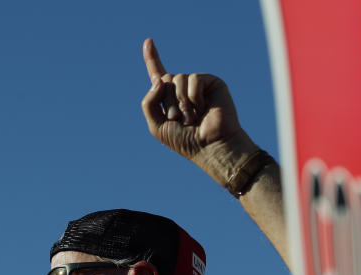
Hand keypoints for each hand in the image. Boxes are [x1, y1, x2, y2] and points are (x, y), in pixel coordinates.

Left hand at [140, 38, 256, 185]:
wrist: (211, 147)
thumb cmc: (186, 141)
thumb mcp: (157, 126)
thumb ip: (149, 103)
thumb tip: (159, 79)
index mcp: (170, 99)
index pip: (158, 75)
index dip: (152, 59)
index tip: (148, 41)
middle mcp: (183, 90)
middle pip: (164, 79)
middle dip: (168, 101)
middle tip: (179, 120)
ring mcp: (198, 86)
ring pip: (177, 78)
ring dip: (181, 102)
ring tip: (192, 118)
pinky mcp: (211, 83)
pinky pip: (193, 79)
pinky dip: (193, 95)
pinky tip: (203, 108)